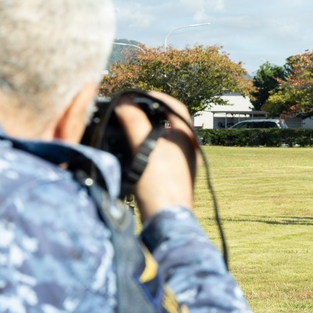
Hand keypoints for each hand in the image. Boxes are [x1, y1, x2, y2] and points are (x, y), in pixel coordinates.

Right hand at [114, 91, 196, 220]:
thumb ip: (133, 121)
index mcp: (187, 137)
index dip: (156, 96)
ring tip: (127, 127)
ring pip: (165, 137)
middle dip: (148, 113)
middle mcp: (189, 148)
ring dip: (147, 129)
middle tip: (129, 110)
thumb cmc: (159, 182)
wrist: (166, 217)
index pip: (175, 106)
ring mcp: (184, 162)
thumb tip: (123, 101)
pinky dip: (148, 145)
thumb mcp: (143, 146)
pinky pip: (162, 152)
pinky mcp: (175, 175)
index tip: (136, 95)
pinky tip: (133, 150)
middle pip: (169, 121)